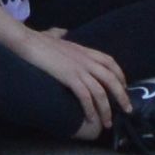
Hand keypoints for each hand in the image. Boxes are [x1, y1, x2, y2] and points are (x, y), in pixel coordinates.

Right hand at [14, 21, 130, 131]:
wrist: (26, 41)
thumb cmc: (36, 39)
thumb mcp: (53, 35)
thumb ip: (59, 34)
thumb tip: (60, 32)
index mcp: (85, 50)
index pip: (110, 62)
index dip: (120, 76)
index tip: (124, 88)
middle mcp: (86, 59)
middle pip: (112, 79)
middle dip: (122, 96)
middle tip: (127, 111)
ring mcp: (78, 68)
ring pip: (100, 91)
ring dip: (106, 109)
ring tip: (108, 123)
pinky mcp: (69, 77)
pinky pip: (85, 96)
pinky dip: (90, 109)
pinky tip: (91, 119)